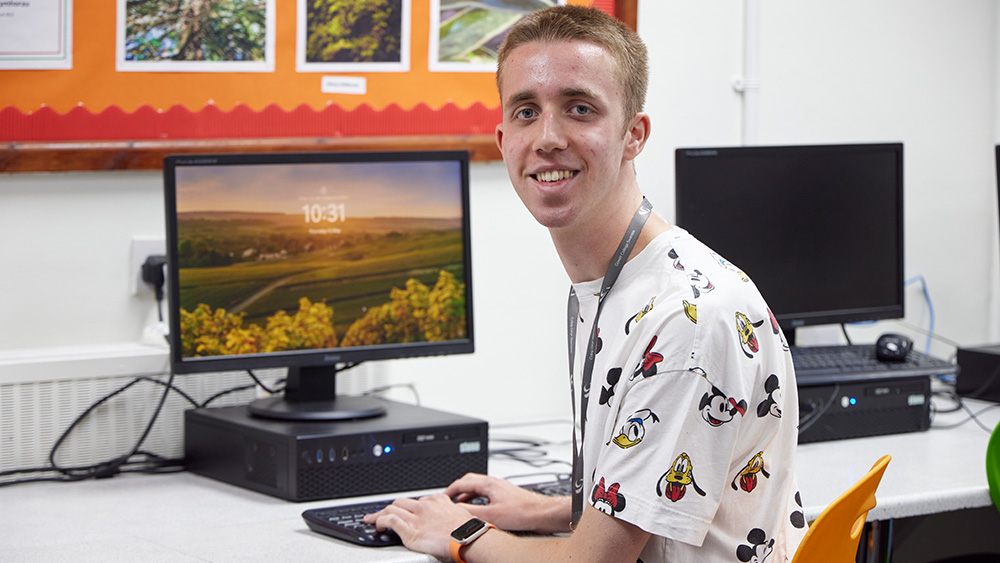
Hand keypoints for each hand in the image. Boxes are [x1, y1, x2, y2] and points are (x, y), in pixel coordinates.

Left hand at [364, 493, 472, 560]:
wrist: (469, 539)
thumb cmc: (468, 532)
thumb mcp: (461, 515)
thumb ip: (451, 514)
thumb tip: (451, 521)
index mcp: (438, 501)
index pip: (418, 501)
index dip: (409, 507)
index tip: (406, 511)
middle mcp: (425, 506)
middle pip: (401, 502)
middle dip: (390, 507)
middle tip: (383, 513)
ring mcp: (417, 517)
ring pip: (392, 509)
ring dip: (380, 514)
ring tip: (372, 519)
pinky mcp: (410, 530)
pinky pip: (390, 520)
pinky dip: (381, 521)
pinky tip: (378, 526)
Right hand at [445, 473, 571, 534]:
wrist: (541, 513)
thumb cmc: (522, 512)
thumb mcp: (491, 515)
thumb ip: (471, 512)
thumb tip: (456, 510)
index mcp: (489, 484)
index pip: (462, 482)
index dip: (449, 490)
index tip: (442, 497)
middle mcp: (495, 482)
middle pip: (470, 481)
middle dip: (457, 489)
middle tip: (449, 498)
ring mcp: (501, 487)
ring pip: (479, 487)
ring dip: (468, 494)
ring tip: (460, 504)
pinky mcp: (506, 494)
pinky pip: (486, 492)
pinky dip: (478, 498)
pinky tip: (479, 508)